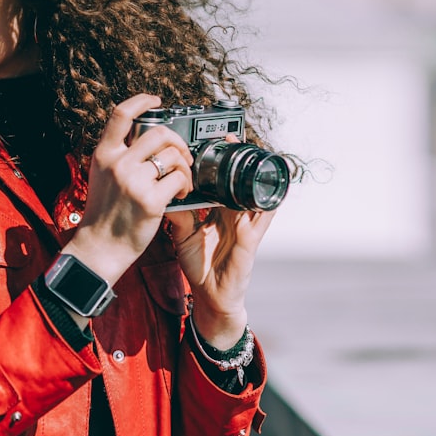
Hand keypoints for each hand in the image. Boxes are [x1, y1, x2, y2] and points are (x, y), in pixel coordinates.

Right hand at [62, 94, 193, 285]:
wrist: (99, 247)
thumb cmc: (104, 214)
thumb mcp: (101, 176)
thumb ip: (118, 156)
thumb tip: (143, 139)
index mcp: (104, 154)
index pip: (121, 114)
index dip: (141, 101)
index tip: (155, 100)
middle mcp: (118, 164)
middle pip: (159, 132)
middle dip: (177, 141)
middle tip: (181, 156)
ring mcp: (133, 181)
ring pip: (174, 155)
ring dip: (184, 166)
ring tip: (181, 181)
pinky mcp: (150, 200)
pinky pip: (179, 179)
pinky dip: (185, 185)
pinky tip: (180, 194)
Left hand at [166, 144, 276, 348]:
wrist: (210, 297)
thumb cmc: (200, 267)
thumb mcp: (183, 236)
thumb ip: (179, 216)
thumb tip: (167, 195)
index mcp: (220, 213)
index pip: (223, 182)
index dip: (220, 163)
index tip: (213, 143)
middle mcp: (235, 217)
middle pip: (241, 182)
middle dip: (238, 160)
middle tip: (232, 138)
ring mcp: (246, 227)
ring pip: (256, 194)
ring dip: (254, 174)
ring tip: (250, 152)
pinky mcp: (251, 241)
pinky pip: (262, 218)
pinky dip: (267, 204)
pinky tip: (267, 189)